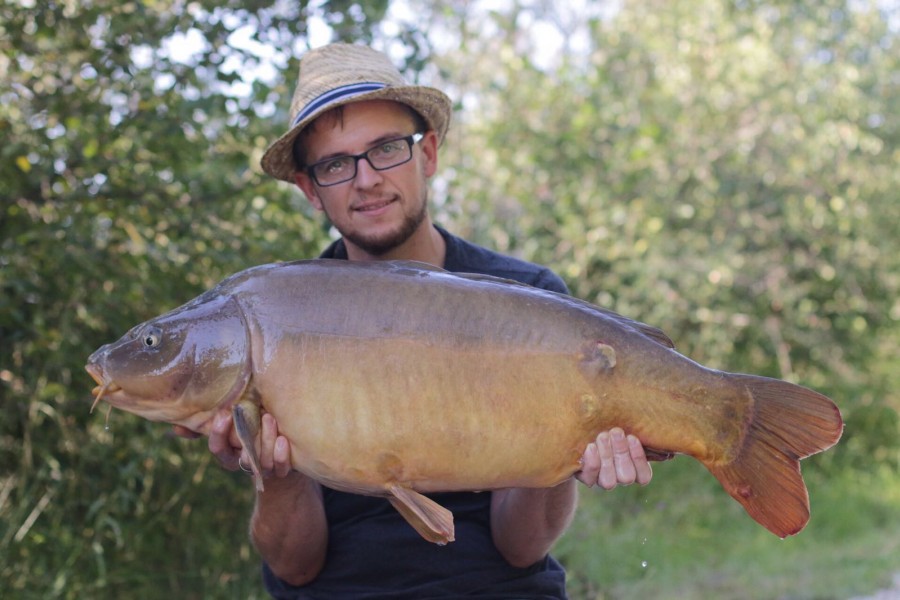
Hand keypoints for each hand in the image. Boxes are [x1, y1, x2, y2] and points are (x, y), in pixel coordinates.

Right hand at [172, 409, 291, 478]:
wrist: (284, 448)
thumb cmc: (252, 430)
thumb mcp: (230, 426)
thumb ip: (206, 424)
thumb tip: (176, 426)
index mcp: (228, 453)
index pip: (218, 448)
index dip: (219, 433)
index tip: (224, 414)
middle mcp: (244, 463)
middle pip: (240, 457)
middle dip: (242, 438)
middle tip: (250, 414)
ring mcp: (264, 469)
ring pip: (262, 462)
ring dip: (265, 440)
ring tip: (269, 418)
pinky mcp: (282, 470)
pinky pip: (281, 468)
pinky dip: (281, 455)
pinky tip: (283, 440)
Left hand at [576, 427, 651, 488]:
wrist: (583, 427)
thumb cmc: (610, 423)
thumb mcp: (624, 424)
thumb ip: (634, 426)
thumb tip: (652, 414)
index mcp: (635, 469)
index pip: (644, 476)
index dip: (639, 458)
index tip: (632, 437)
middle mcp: (620, 477)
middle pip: (627, 476)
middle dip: (622, 452)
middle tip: (616, 432)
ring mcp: (602, 480)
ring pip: (609, 481)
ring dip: (607, 457)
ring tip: (603, 436)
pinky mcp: (586, 478)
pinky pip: (589, 478)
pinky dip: (591, 462)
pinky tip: (591, 446)